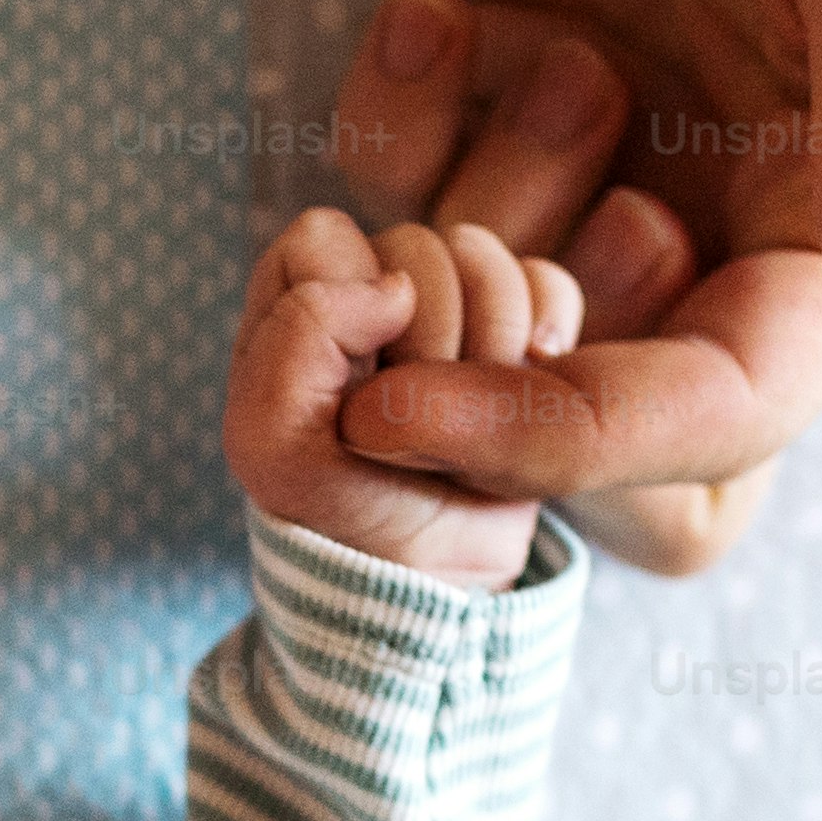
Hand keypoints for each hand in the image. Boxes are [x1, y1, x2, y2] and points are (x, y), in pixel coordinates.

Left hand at [227, 202, 629, 589]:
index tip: (366, 380)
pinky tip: (533, 381)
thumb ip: (296, 340)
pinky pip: (545, 282)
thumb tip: (393, 284)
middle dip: (429, 332)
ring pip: (480, 256)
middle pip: (414, 244)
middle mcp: (366, 296)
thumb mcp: (275, 448)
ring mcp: (447, 309)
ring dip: (489, 337)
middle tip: (426, 415)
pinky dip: (546, 330)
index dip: (351, 298)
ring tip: (473, 416)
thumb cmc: (343, 516)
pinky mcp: (516, 331)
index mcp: (292, 309)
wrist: (446, 581)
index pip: (323, 239)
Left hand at [336, 0, 821, 569]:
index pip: (729, 396)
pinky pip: (429, 156)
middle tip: (401, 281)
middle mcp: (759, 173)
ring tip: (444, 82)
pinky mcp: (529, 25)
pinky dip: (396, 116)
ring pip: (501, 290)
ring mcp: (638, 106)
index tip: (429, 414)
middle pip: (611, 389)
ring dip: (436, 238)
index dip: (582, 431)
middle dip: (490, 372)